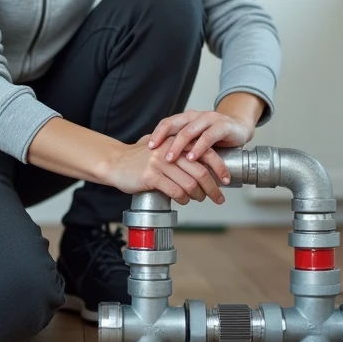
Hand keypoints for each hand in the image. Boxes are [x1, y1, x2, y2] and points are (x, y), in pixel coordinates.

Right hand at [105, 136, 226, 204]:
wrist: (115, 163)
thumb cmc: (140, 160)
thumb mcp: (162, 150)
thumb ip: (181, 152)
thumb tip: (205, 164)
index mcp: (176, 141)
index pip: (205, 153)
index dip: (219, 167)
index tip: (227, 180)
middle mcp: (170, 150)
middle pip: (201, 171)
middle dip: (213, 187)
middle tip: (219, 198)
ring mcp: (159, 163)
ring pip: (189, 183)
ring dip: (198, 195)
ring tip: (200, 199)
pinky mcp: (150, 176)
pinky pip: (174, 190)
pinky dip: (183, 198)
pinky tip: (184, 200)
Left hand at [147, 109, 253, 173]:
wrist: (239, 128)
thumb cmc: (215, 136)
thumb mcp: (196, 139)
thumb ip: (182, 145)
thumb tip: (161, 160)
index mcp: (187, 118)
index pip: (168, 122)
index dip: (157, 133)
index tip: (148, 147)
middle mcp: (196, 116)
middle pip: (176, 126)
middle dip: (166, 142)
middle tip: (158, 156)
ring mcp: (209, 119)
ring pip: (190, 131)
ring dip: (179, 146)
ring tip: (171, 159)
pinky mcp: (222, 126)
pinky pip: (208, 136)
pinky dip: (199, 148)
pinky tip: (192, 158)